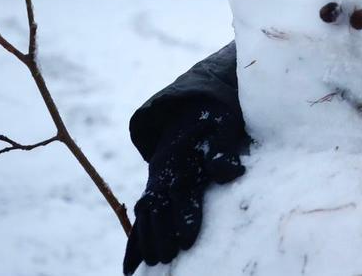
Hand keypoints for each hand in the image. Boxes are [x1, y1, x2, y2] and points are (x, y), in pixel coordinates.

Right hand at [122, 101, 246, 274]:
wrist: (189, 103)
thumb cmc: (213, 116)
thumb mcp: (223, 123)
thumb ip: (224, 148)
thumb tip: (229, 172)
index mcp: (181, 157)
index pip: (181, 191)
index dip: (185, 215)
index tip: (189, 239)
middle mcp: (163, 172)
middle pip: (159, 207)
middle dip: (163, 234)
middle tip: (169, 258)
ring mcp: (155, 181)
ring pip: (146, 214)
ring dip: (147, 240)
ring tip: (151, 266)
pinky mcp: (154, 188)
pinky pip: (141, 217)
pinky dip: (134, 241)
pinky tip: (132, 268)